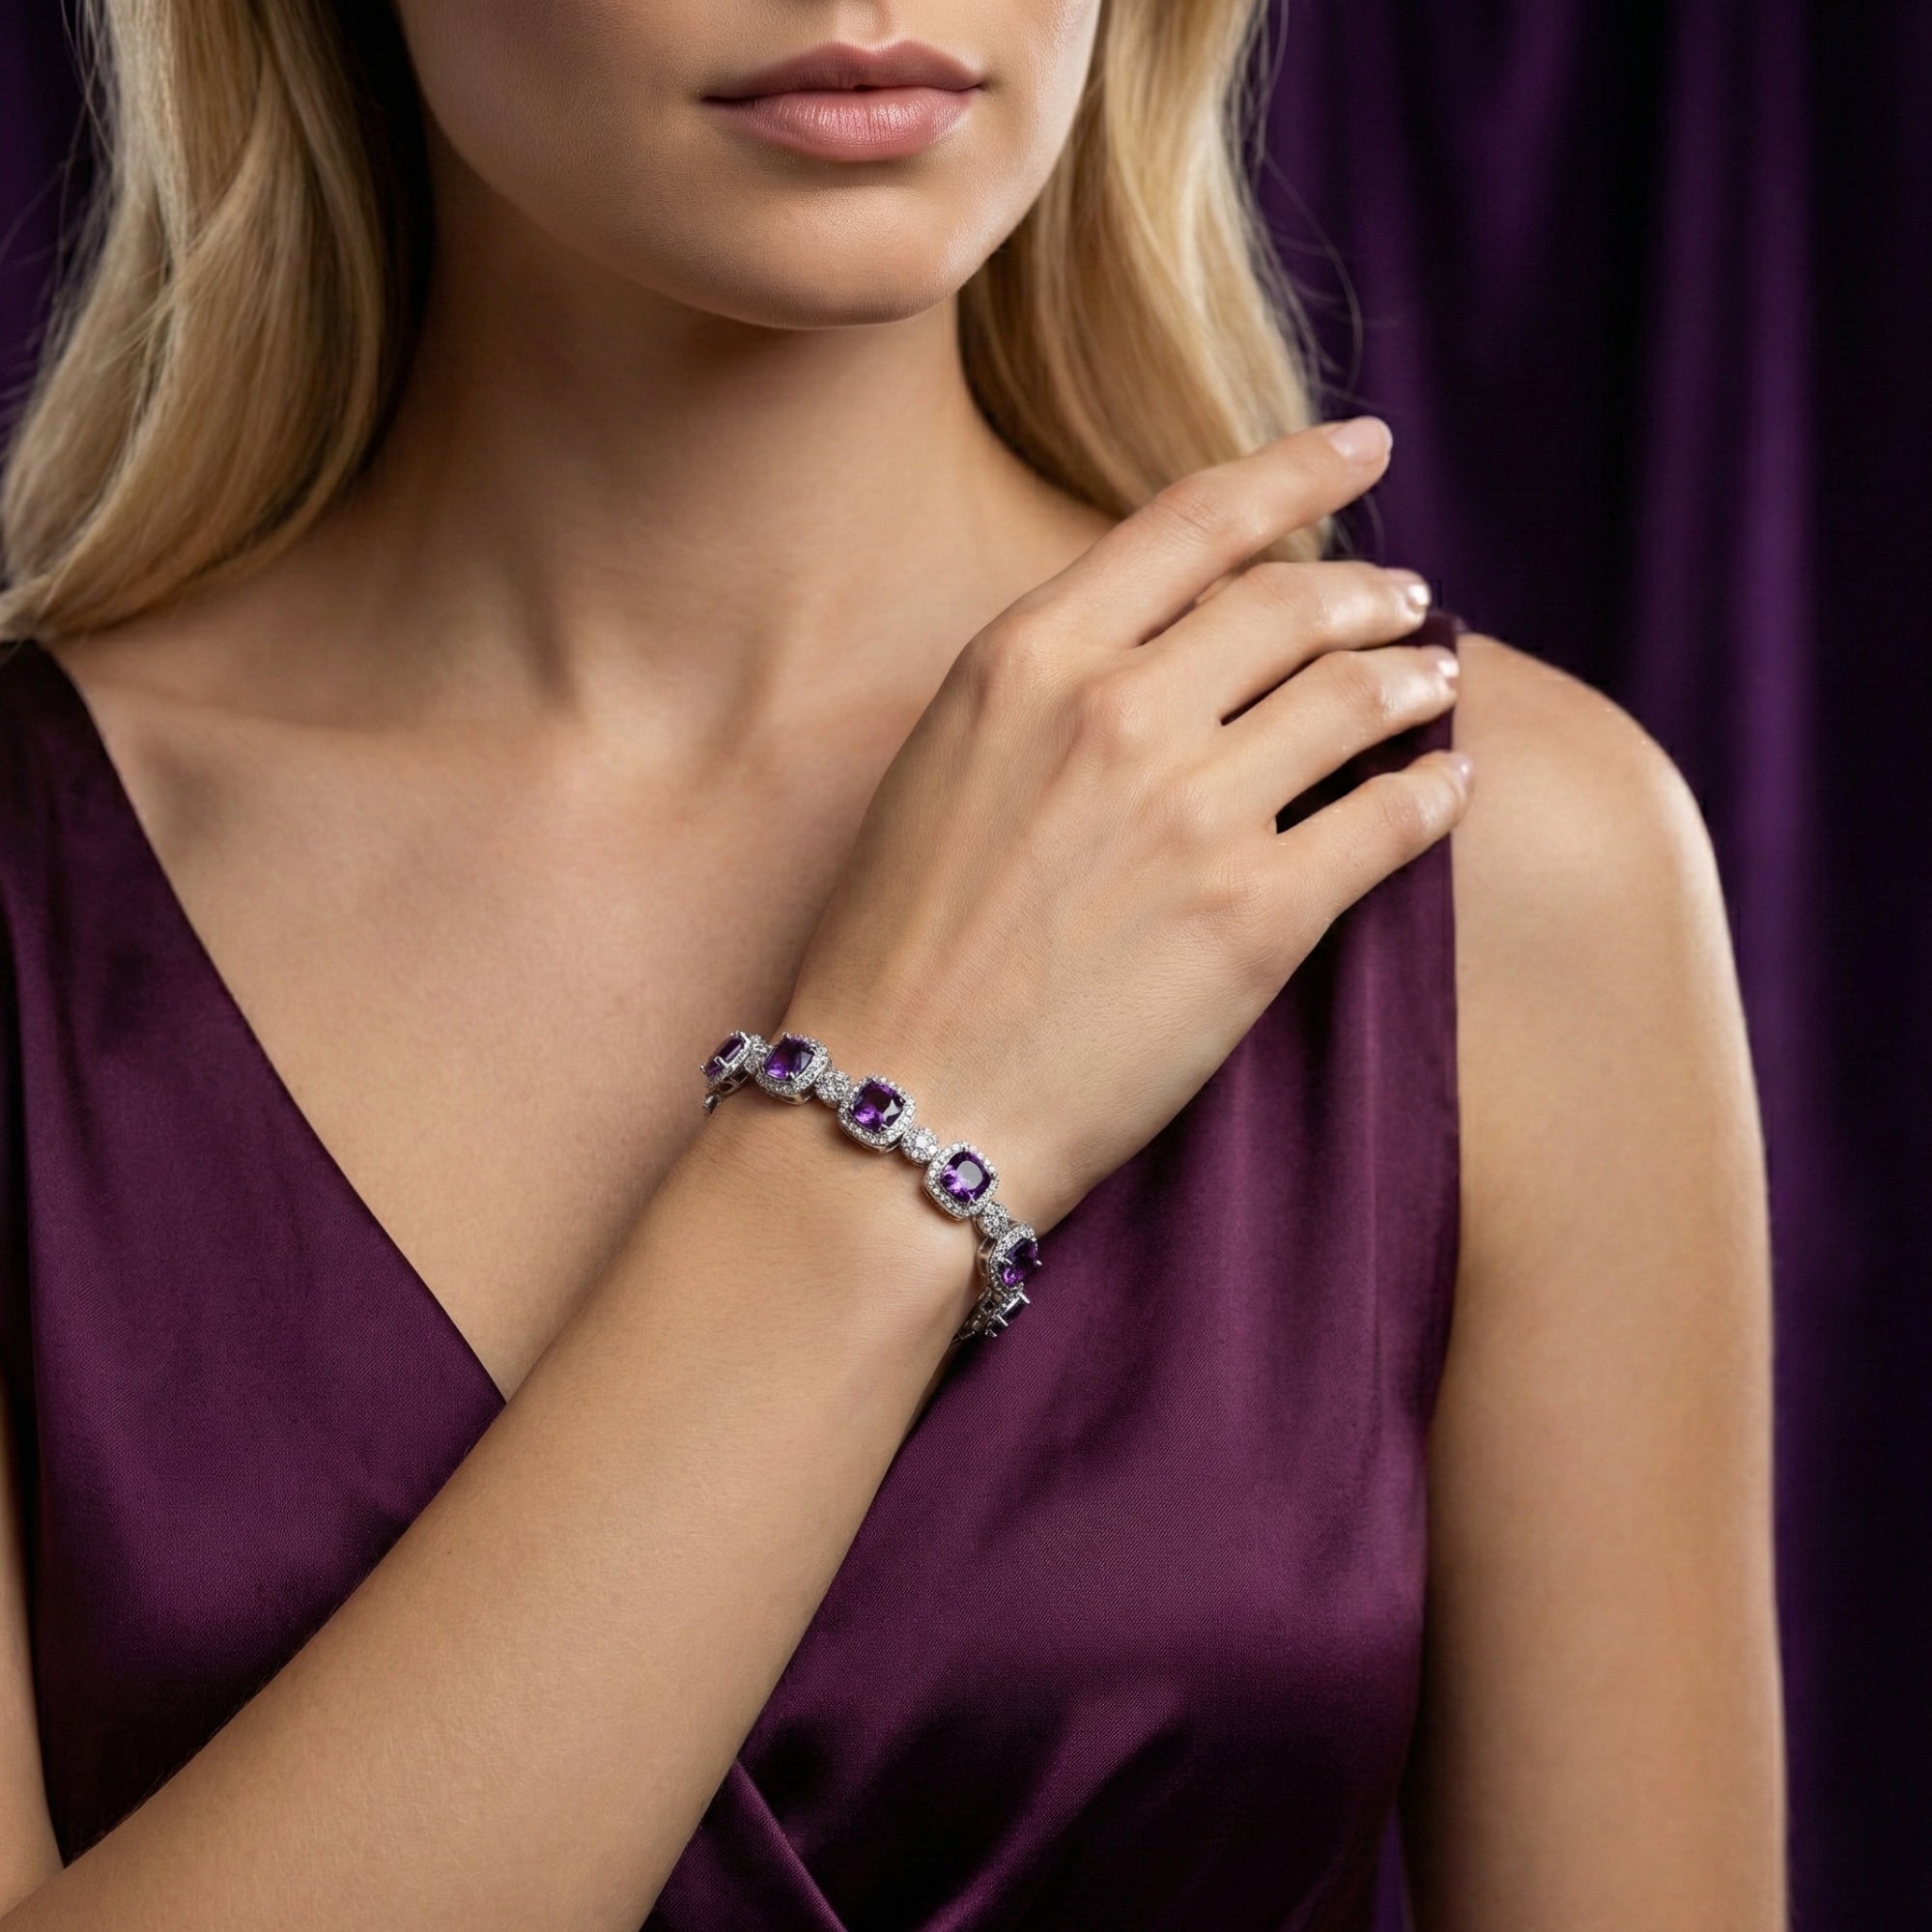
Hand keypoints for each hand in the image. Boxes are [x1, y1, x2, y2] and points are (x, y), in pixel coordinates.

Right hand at [782, 417, 1466, 1231]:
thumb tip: (1158, 645)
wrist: (894, 1108)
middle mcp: (1118, 710)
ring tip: (1436, 682)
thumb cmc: (896, 949)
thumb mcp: (941, 765)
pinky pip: (1392, 821)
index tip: (1363, 443)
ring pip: (1359, 699)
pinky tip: (1449, 788)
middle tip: (1406, 599)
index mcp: (1027, 656)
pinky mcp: (1258, 920)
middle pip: (1295, 603)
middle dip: (1370, 590)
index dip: (1297, 467)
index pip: (1196, 520)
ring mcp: (1195, 813)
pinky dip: (1437, 793)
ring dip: (1416, 679)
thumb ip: (1044, 686)